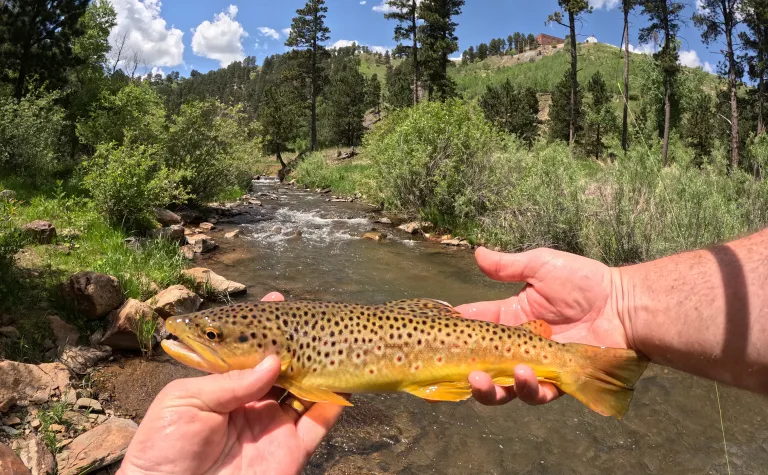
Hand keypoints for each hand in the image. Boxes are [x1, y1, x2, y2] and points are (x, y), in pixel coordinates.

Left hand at [118, 292, 343, 474]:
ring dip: (319, 369)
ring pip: (305, 391)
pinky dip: (333, 402)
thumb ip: (230, 380)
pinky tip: (345, 379)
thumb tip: (273, 362)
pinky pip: (318, 424)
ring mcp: (274, 427)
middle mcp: (253, 403)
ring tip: (333, 343)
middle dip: (297, 345)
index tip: (278, 303)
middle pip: (283, 368)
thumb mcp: (185, 401)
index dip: (263, 330)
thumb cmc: (163, 447)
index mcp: (224, 388)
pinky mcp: (290, 451)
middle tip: (313, 321)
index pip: (249, 353)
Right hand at [456, 247, 627, 406]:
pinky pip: (537, 393)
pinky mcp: (558, 381)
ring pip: (504, 387)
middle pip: (484, 365)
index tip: (438, 334)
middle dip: (468, 371)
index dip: (457, 331)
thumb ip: (508, 266)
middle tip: (464, 370)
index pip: (476, 326)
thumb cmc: (585, 282)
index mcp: (511, 318)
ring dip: (491, 388)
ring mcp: (537, 366)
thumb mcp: (542, 266)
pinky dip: (526, 389)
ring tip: (485, 379)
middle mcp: (519, 346)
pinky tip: (525, 374)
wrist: (624, 304)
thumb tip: (476, 253)